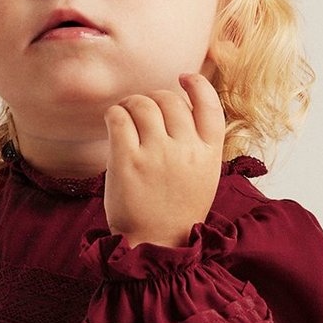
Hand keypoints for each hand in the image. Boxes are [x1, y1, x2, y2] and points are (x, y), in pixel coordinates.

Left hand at [103, 72, 224, 248]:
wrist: (155, 245)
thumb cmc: (175, 213)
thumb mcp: (202, 179)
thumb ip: (197, 147)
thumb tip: (180, 111)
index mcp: (208, 154)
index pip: (209, 105)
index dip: (197, 84)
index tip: (184, 77)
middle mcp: (185, 150)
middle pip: (170, 100)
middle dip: (153, 98)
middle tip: (141, 108)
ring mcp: (157, 155)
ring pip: (143, 104)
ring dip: (130, 103)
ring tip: (124, 114)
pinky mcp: (128, 161)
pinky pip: (119, 118)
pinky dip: (114, 113)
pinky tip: (112, 120)